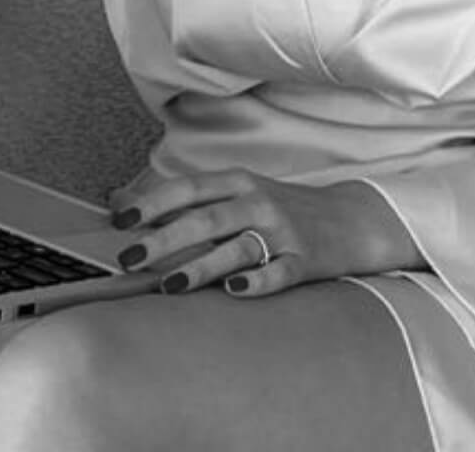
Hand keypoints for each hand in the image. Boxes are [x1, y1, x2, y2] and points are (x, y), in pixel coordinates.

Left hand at [107, 169, 421, 298]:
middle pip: (205, 219)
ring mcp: (283, 230)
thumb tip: (125, 203)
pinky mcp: (305, 259)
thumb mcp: (240, 194)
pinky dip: (257, 281)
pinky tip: (235, 291)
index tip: (121, 222)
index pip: (189, 188)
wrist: (353, 219)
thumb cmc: (282, 210)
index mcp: (239, 183)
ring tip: (170, 284)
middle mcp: (258, 201)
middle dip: (164, 239)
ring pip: (236, 247)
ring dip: (201, 265)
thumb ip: (191, 201)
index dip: (153, 204)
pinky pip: (278, 271)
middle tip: (130, 259)